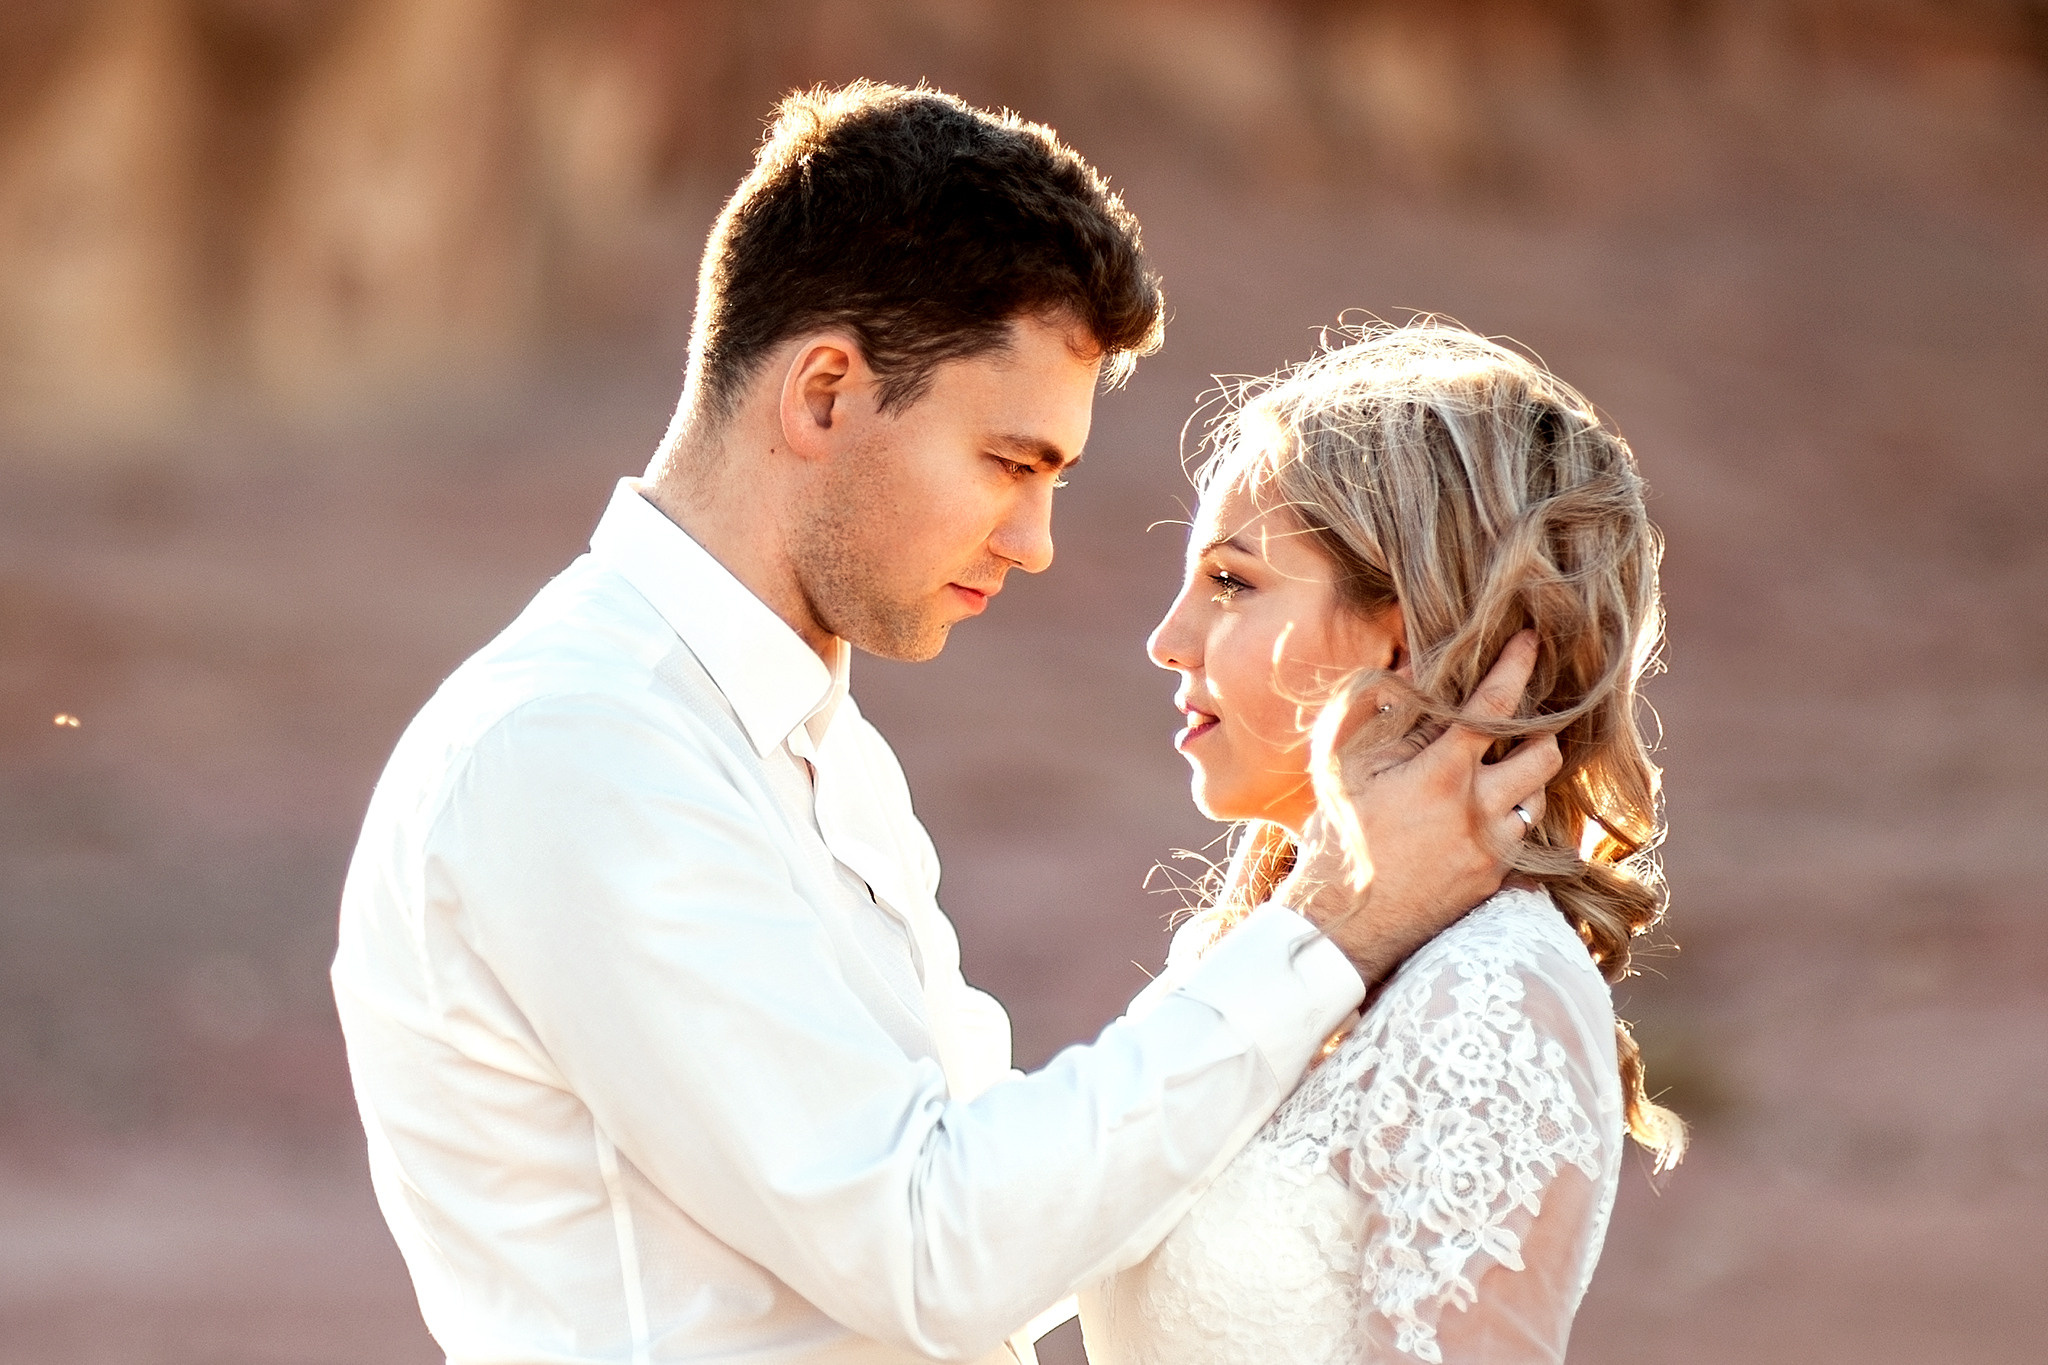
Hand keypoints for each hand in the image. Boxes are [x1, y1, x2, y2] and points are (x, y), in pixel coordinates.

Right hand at [1274, 631, 1561, 982]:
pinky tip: (1478, 816)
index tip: (1531, 640)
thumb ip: (1378, 711)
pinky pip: (1522, 838)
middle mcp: (1479, 810)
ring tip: (1492, 772)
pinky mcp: (1494, 880)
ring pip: (1538, 798)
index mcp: (1441, 773)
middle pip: (1545, 754)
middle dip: (1537, 731)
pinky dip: (1508, 817)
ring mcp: (1492, 849)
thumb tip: (1413, 670)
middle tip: (1516, 723)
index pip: (1495, 706)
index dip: (1517, 666)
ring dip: (1523, 778)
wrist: (1344, 922)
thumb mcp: (1343, 765)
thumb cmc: (1336, 835)